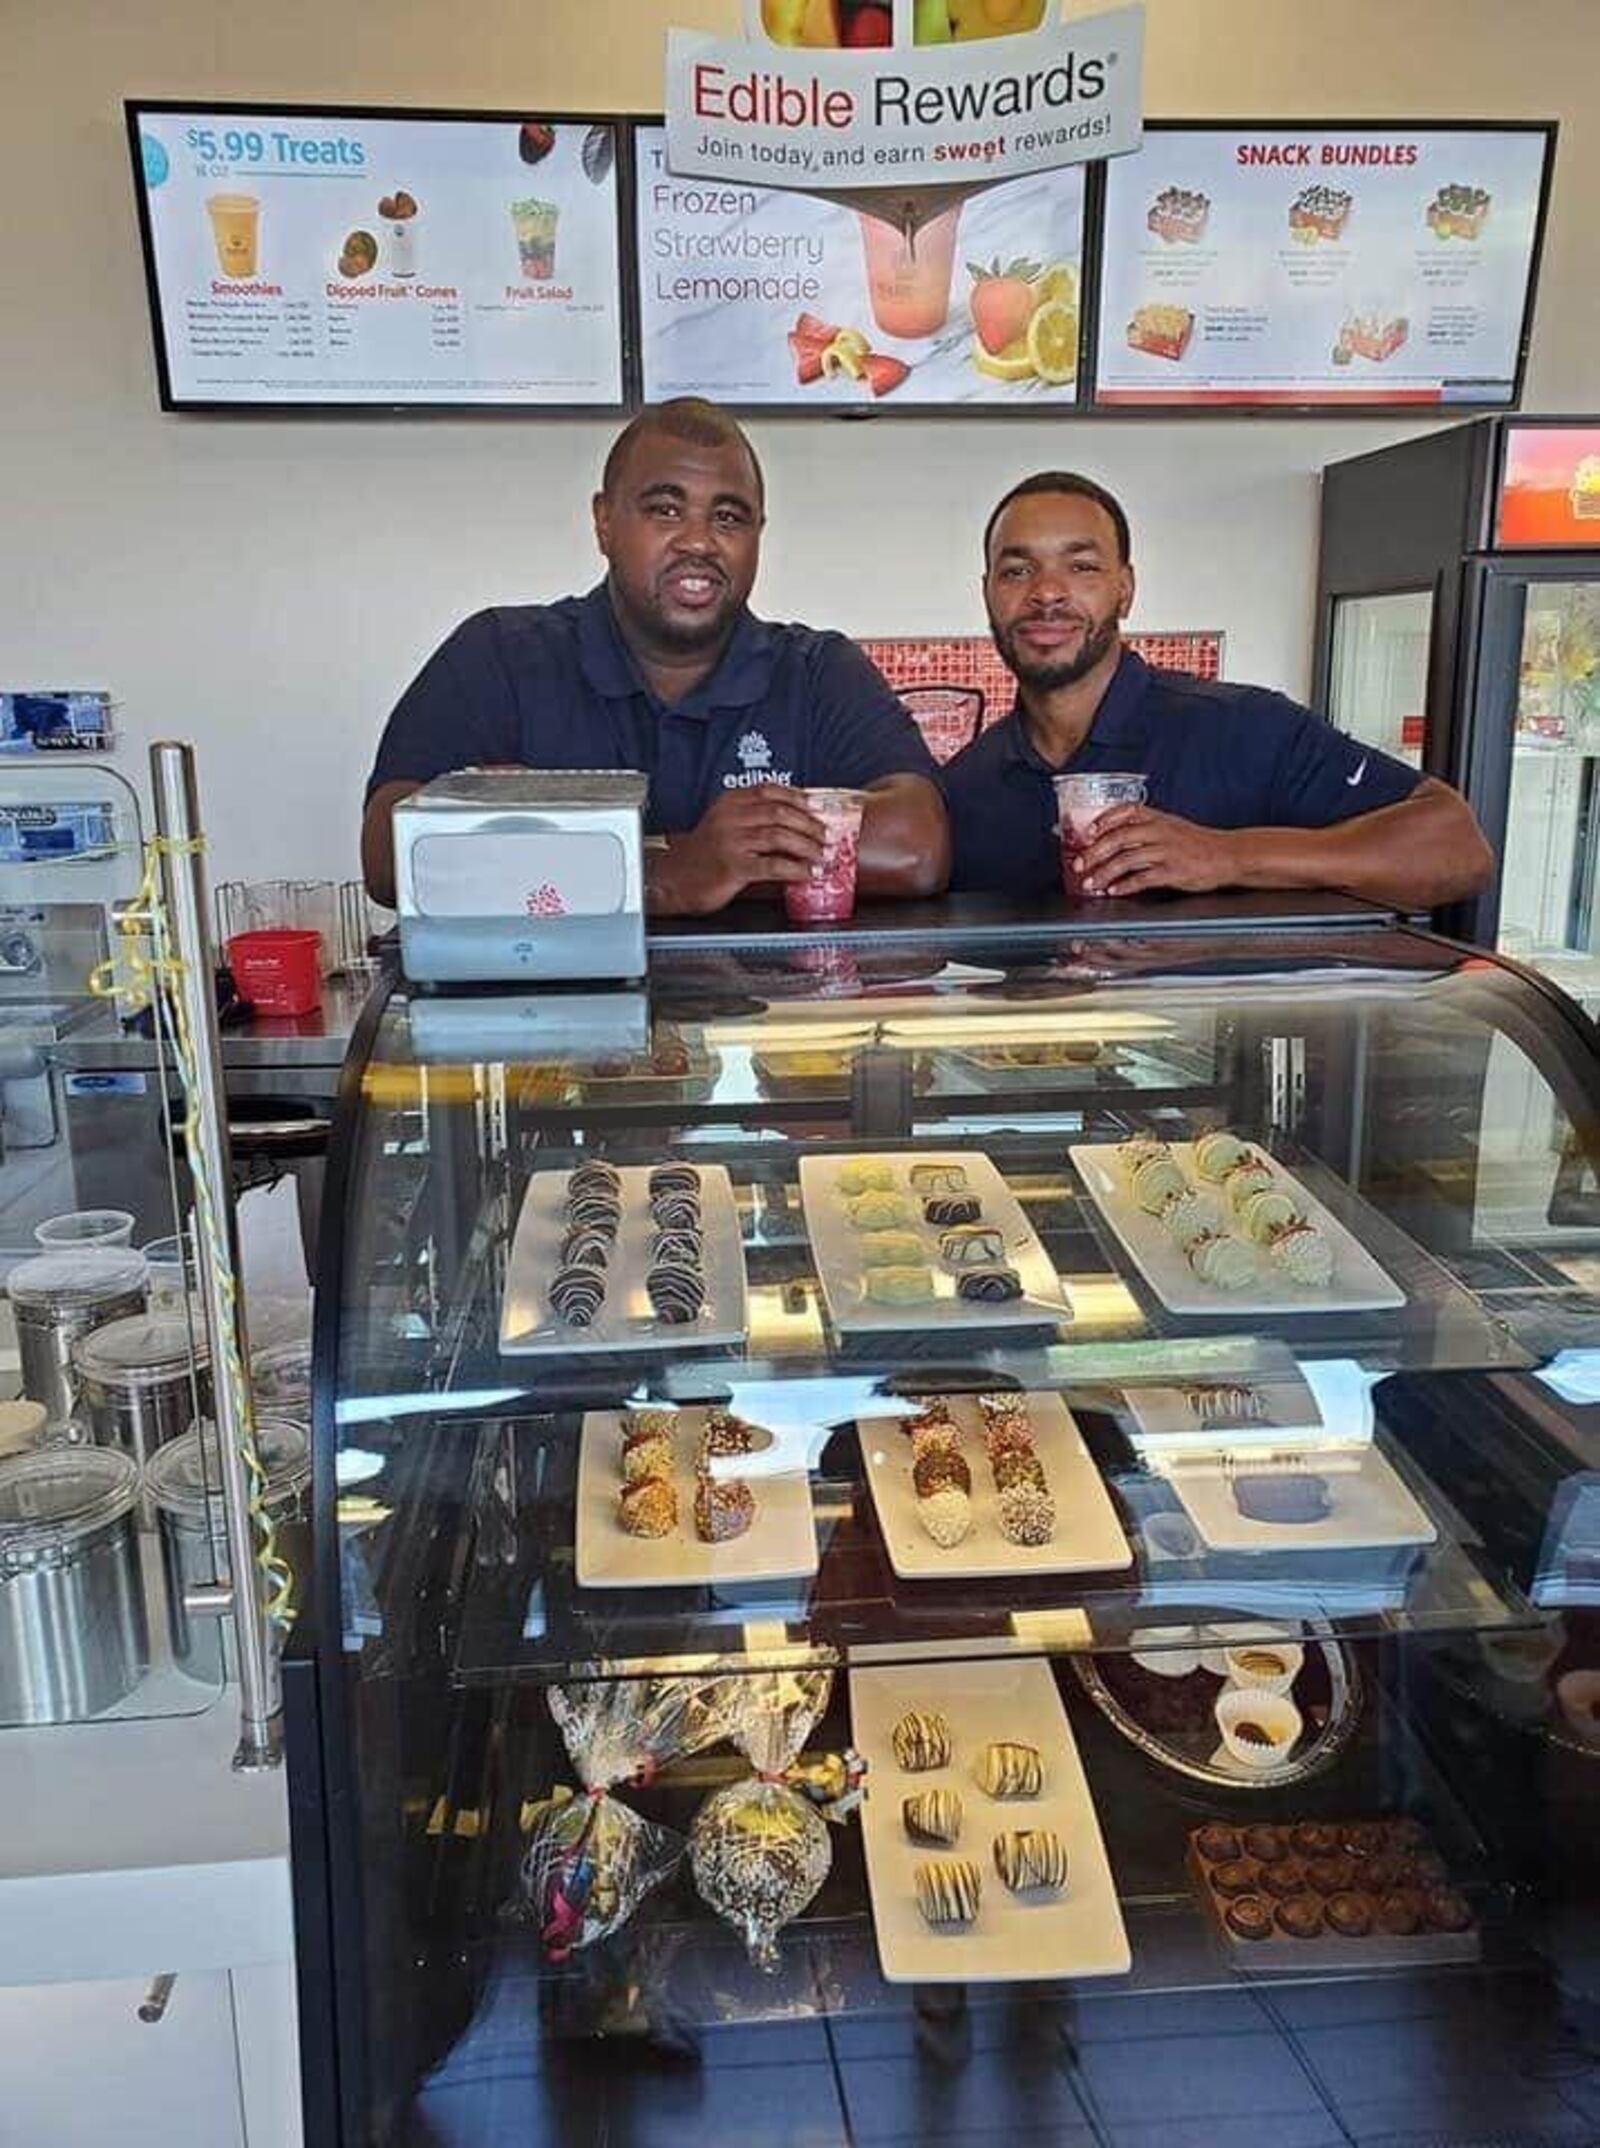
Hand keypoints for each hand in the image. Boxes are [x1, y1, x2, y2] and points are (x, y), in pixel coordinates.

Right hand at [649, 785, 825, 915]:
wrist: (672, 879)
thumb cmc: (701, 855)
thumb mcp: (722, 825)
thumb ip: (750, 818)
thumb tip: (793, 822)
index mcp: (729, 803)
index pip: (769, 790)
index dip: (797, 797)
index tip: (815, 806)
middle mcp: (730, 818)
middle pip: (780, 813)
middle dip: (809, 824)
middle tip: (826, 835)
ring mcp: (731, 842)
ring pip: (779, 836)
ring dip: (807, 846)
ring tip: (822, 855)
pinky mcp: (733, 867)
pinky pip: (772, 865)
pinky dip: (795, 869)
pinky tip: (807, 873)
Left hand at [1074, 805, 1241, 897]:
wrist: (1228, 854)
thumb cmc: (1197, 843)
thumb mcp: (1171, 827)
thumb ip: (1145, 829)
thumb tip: (1112, 839)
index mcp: (1158, 818)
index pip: (1126, 811)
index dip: (1104, 820)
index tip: (1087, 832)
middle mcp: (1160, 831)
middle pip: (1119, 838)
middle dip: (1094, 852)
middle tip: (1078, 865)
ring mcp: (1167, 851)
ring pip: (1127, 859)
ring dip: (1104, 873)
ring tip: (1090, 884)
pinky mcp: (1174, 872)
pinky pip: (1144, 878)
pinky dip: (1125, 885)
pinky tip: (1114, 891)